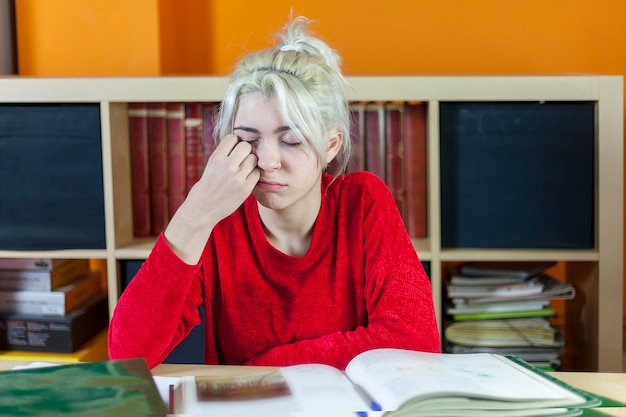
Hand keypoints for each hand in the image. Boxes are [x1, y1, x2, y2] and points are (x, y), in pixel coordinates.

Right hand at [164, 134, 259, 263]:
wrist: (202, 209)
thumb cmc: (207, 186)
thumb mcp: (211, 166)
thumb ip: (224, 155)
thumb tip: (241, 143)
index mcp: (215, 158)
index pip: (232, 138)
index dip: (235, 142)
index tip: (234, 150)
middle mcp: (226, 166)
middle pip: (246, 146)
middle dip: (245, 151)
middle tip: (242, 159)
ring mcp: (237, 178)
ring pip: (254, 159)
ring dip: (251, 162)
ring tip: (244, 170)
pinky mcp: (245, 189)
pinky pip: (257, 173)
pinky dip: (254, 175)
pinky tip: (247, 179)